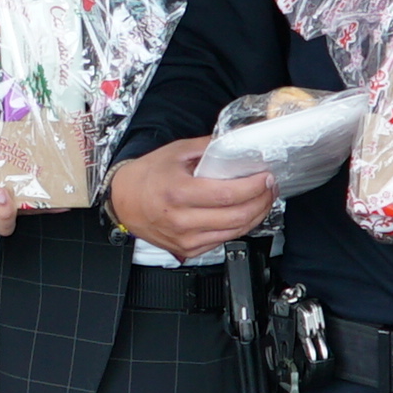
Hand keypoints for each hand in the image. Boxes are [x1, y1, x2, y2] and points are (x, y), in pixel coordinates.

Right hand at [107, 138, 273, 260]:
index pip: (228, 195)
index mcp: (178, 193)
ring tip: (262, 199)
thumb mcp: (176, 152)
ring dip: (256, 215)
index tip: (266, 176)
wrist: (122, 201)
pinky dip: (239, 227)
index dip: (254, 187)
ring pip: (235, 232)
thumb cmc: (146, 176)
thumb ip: (209, 147)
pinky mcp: (187, 249)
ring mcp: (185, 239)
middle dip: (262, 201)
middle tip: (270, 187)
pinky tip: (243, 213)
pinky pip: (223, 240)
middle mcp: (182, 220)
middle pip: (238, 216)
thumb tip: (239, 142)